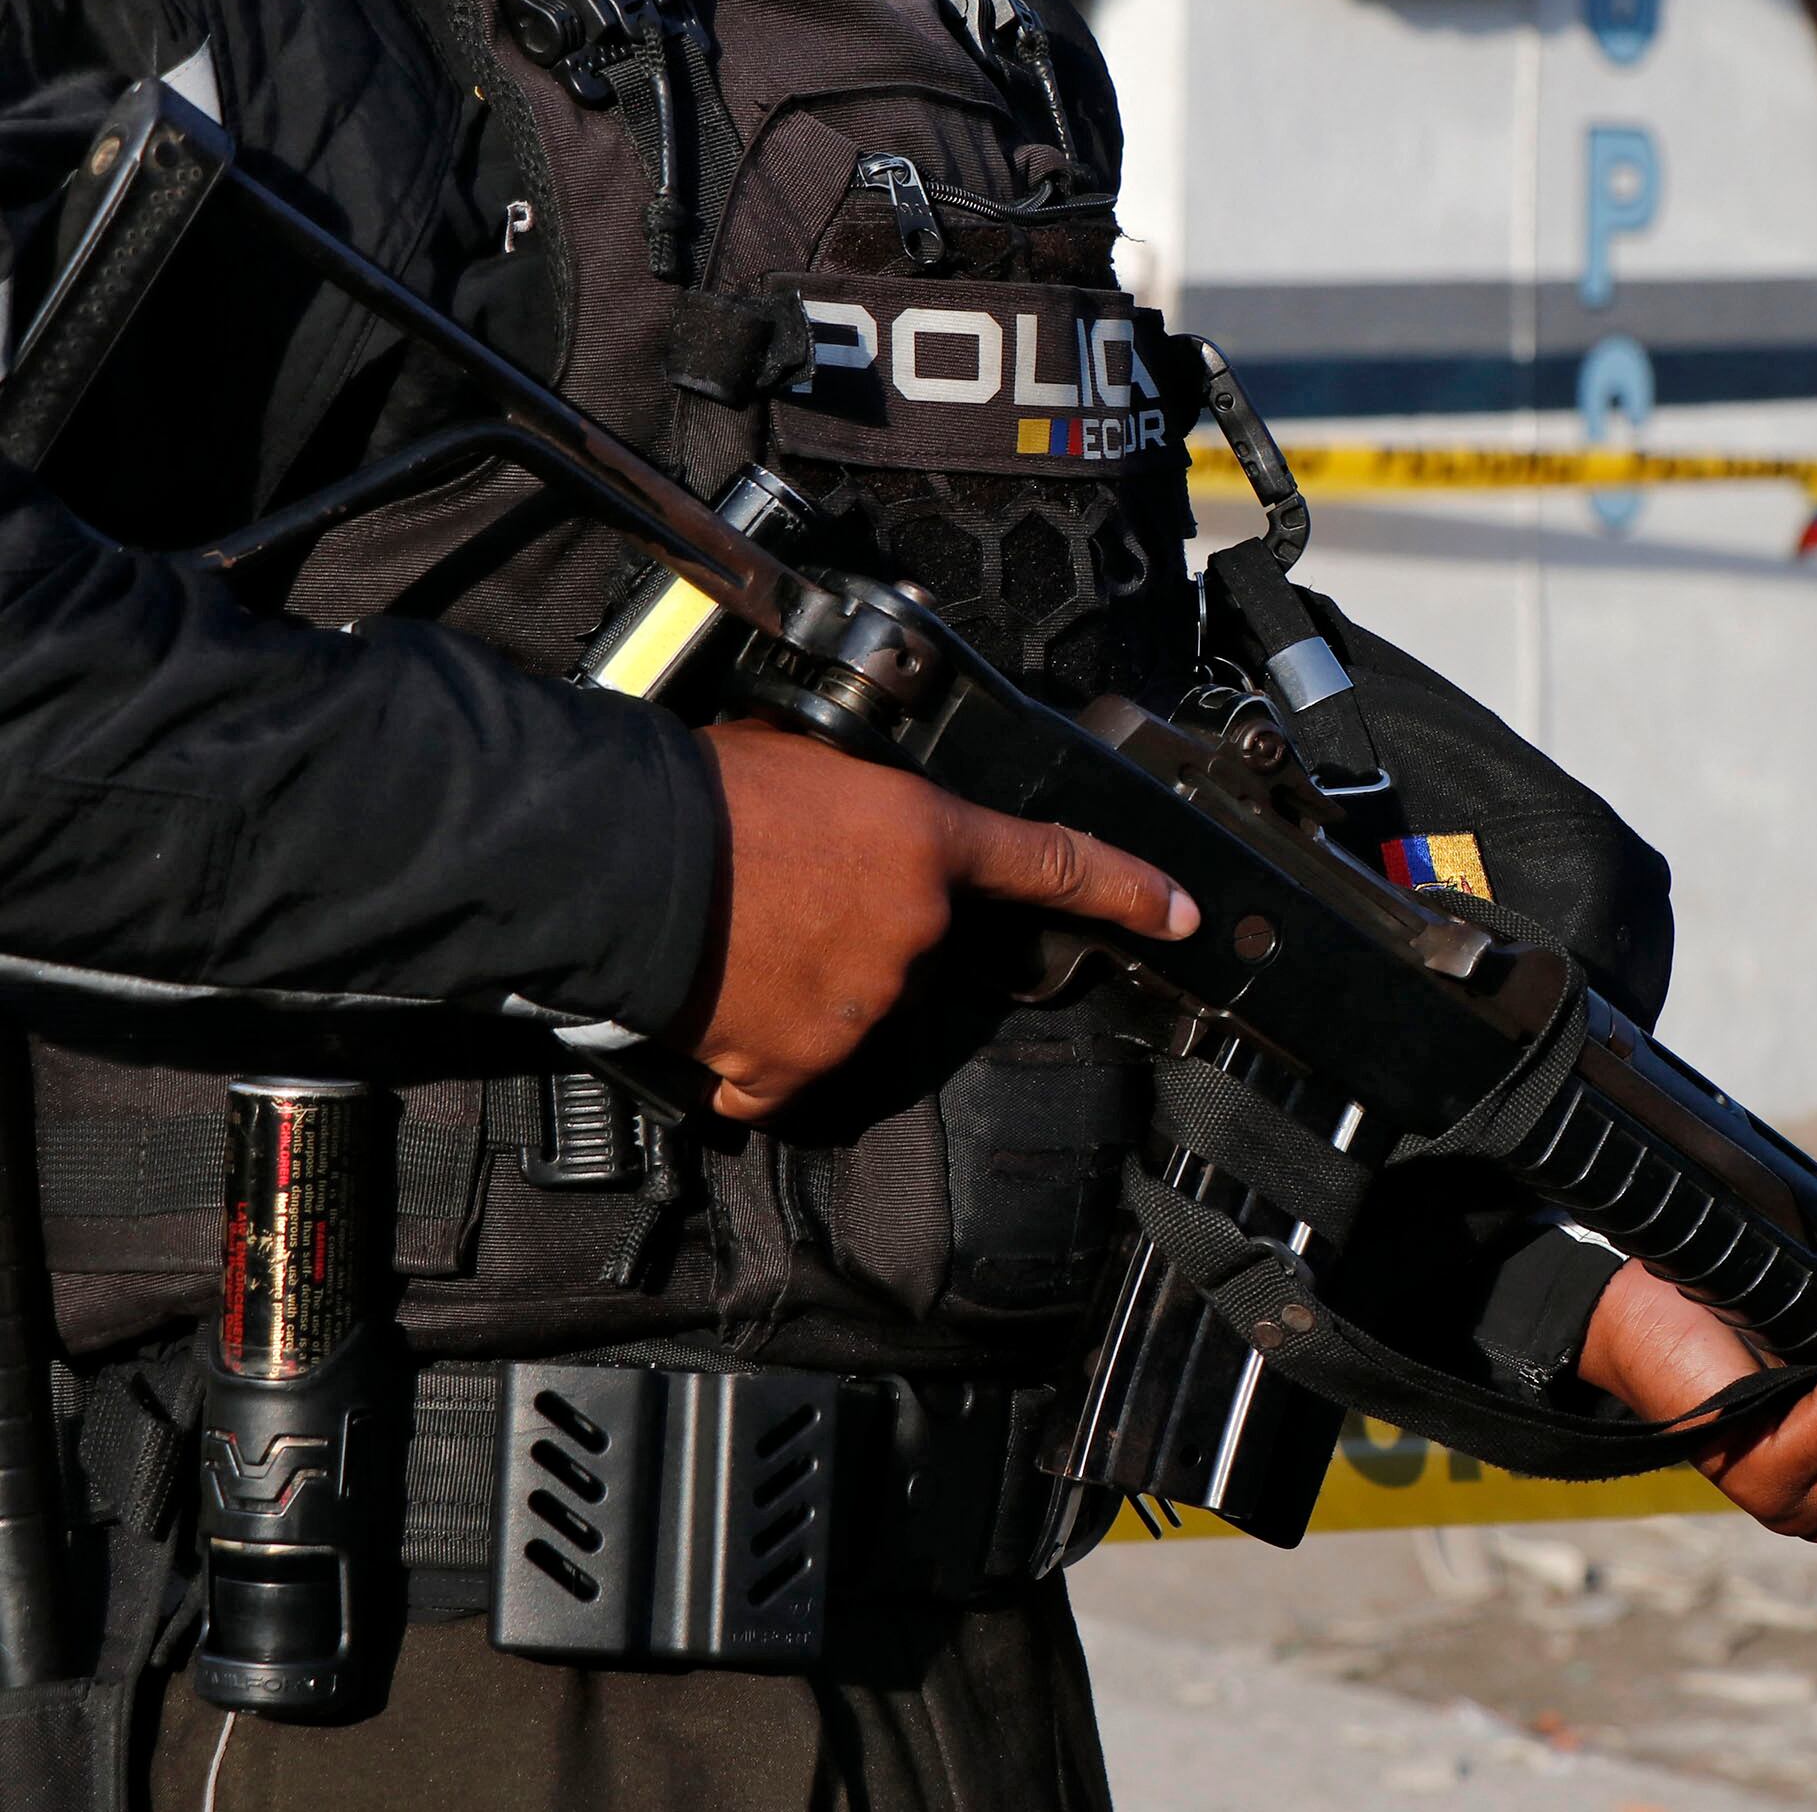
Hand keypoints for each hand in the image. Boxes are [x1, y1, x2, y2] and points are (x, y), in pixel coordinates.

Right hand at [687, 721, 1199, 1122]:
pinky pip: (783, 1075)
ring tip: (734, 936)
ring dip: (801, 986)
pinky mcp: (798, 1065)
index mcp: (924, 839)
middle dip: (855, 929)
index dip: (1129, 889)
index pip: (1052, 863)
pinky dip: (753, 1054)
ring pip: (849, 1008)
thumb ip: (856, 789)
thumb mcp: (800, 755)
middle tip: (776, 894)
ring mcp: (863, 1004)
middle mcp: (913, 927)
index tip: (1183, 914)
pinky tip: (719, 1006)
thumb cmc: (697, 791)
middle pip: (909, 946)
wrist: (619, 861)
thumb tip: (852, 782)